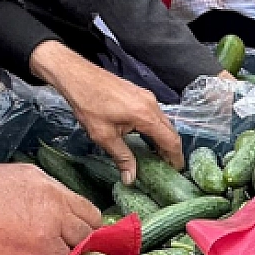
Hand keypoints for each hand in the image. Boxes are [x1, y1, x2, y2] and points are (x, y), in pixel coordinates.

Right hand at [0, 164, 100, 254]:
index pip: (75, 202)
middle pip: (88, 222)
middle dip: (78, 240)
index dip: (72, 223)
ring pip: (79, 244)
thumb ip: (18, 205)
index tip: (62, 238)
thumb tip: (21, 229)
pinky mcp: (43, 245)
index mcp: (37, 179)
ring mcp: (50, 220)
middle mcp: (51, 195)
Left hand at [29, 40, 181, 174]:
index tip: (177, 172)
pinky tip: (148, 138)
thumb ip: (122, 157)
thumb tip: (131, 178)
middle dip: (171, 150)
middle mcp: (152, 105)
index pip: (171, 140)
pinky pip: (155, 114)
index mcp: (146, 116)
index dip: (176, 157)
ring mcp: (147, 97)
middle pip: (171, 131)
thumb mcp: (104, 136)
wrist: (77, 76)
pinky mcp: (140, 94)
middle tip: (168, 167)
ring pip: (164, 122)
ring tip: (158, 156)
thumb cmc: (89, 104)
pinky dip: (156, 129)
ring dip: (164, 139)